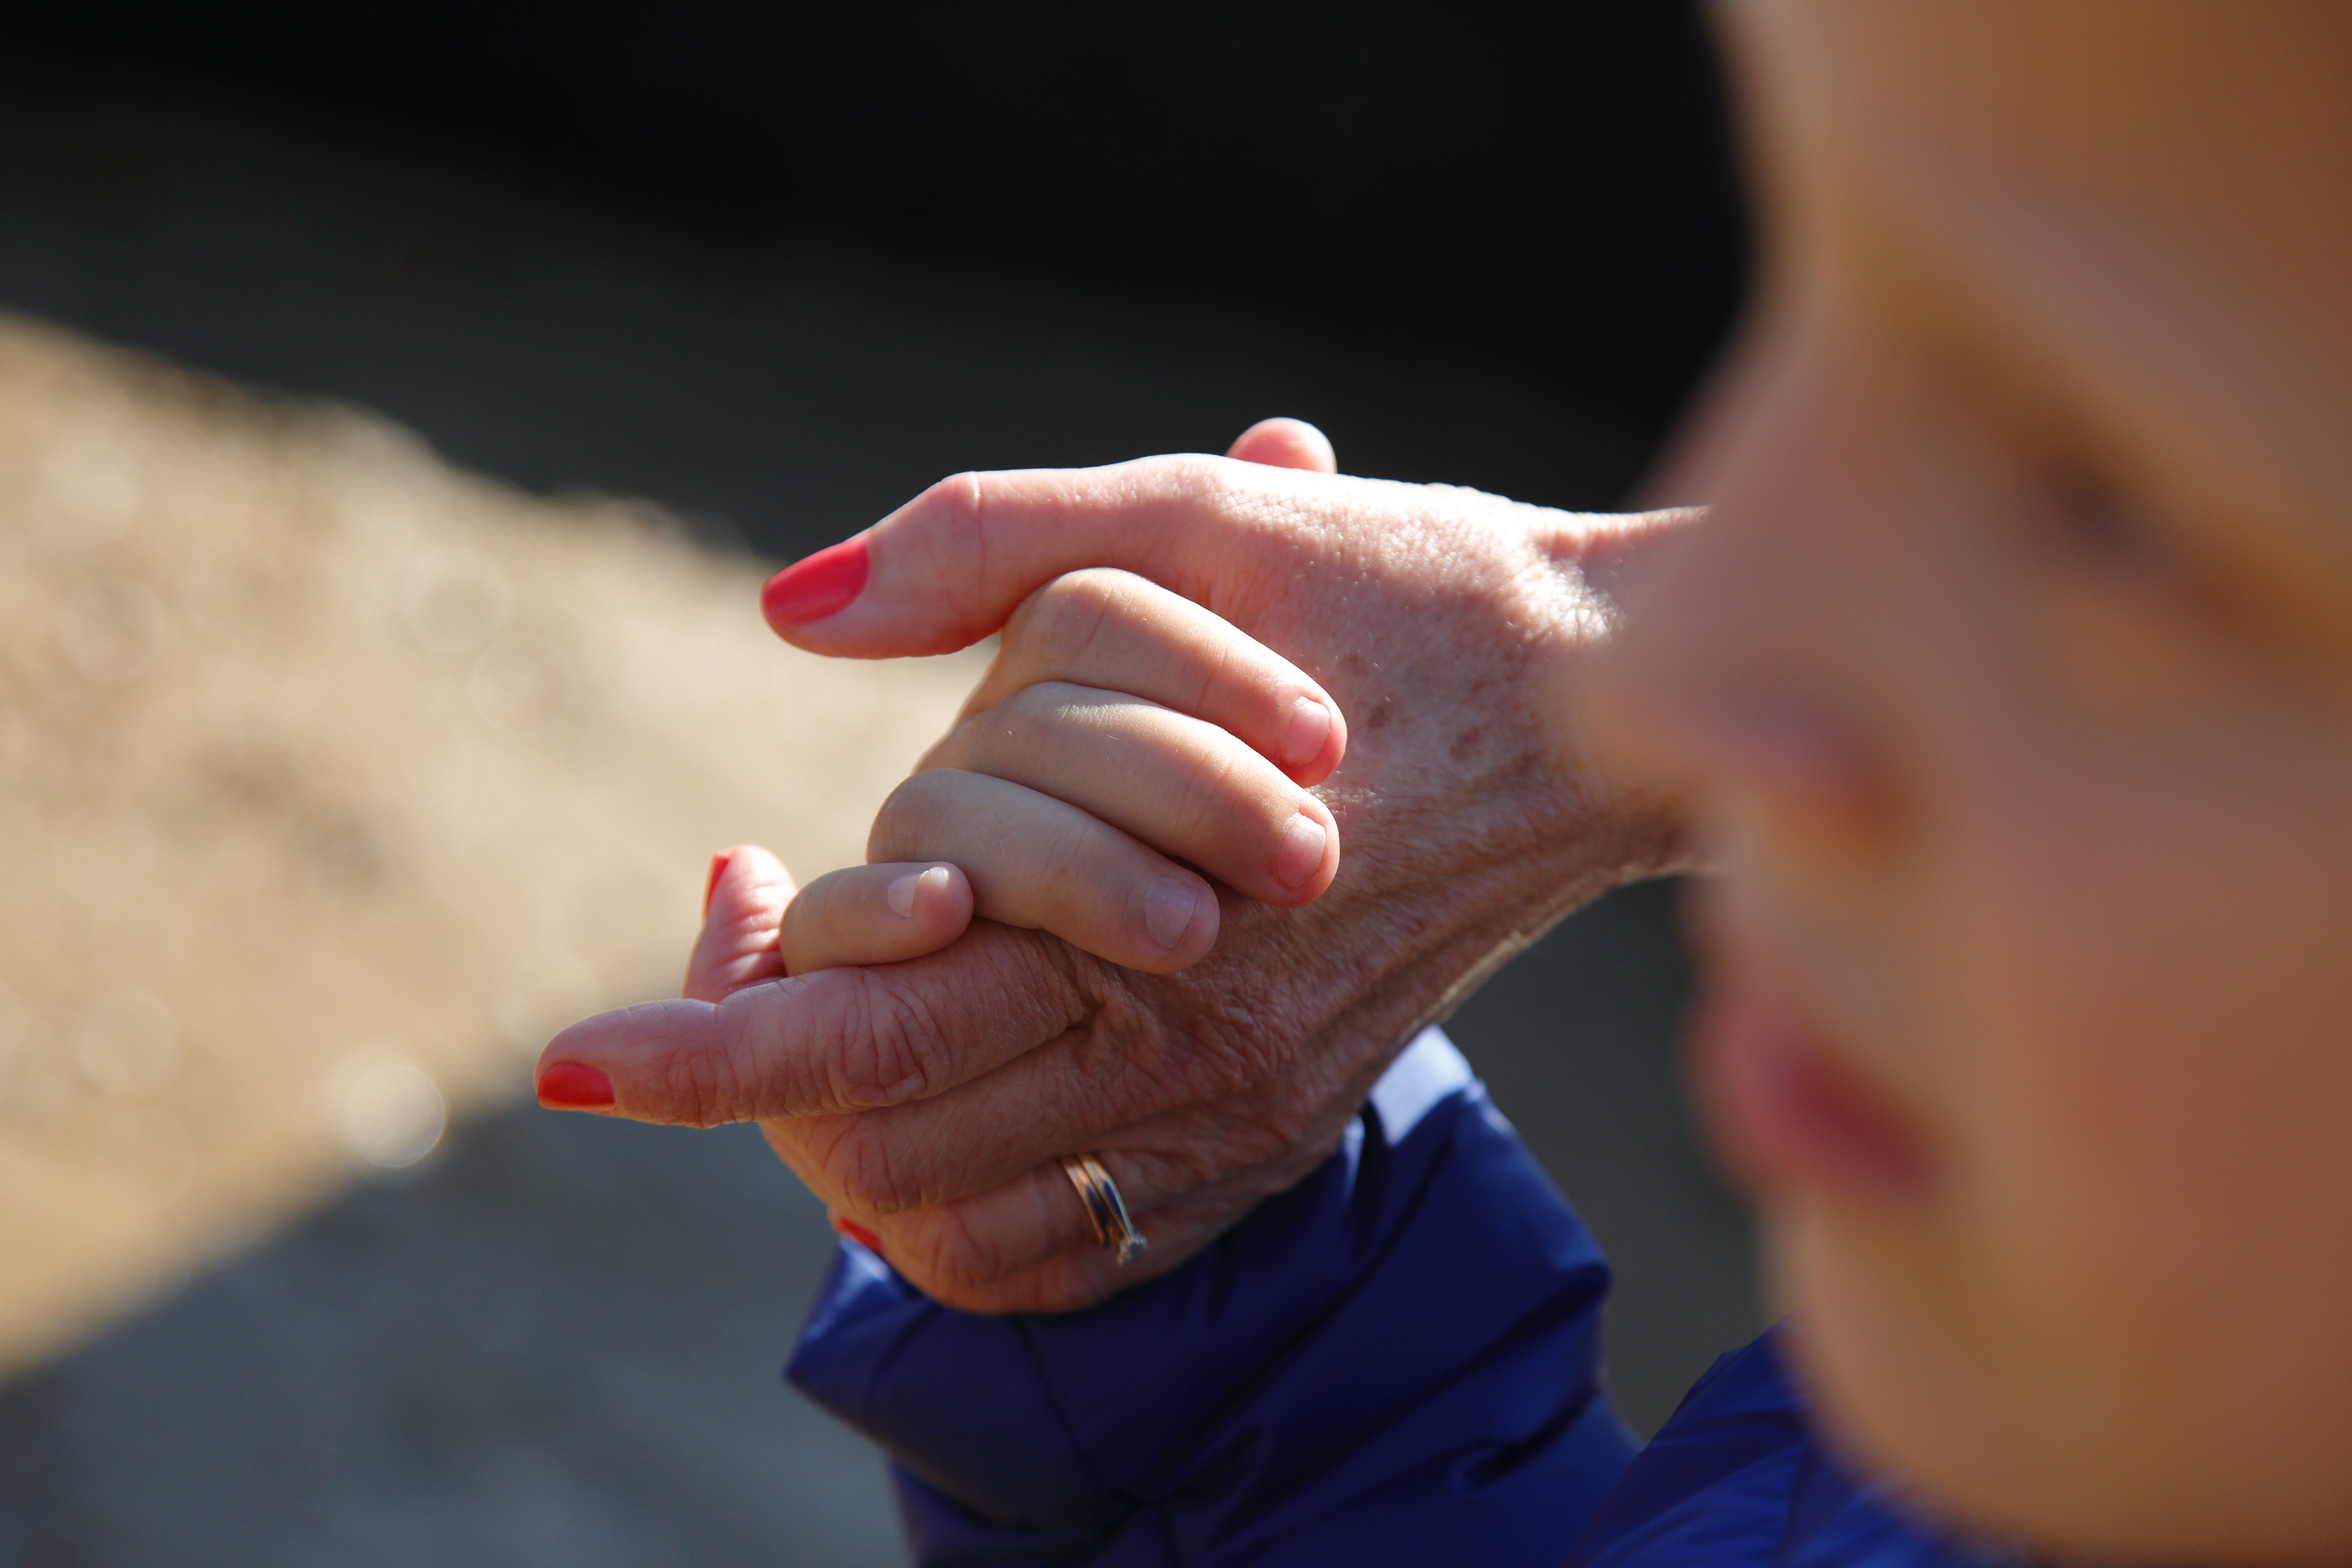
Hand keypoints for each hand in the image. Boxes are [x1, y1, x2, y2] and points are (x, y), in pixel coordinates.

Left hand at [542, 420, 1695, 1311]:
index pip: (861, 1029)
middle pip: (885, 1138)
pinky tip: (925, 1082)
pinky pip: (1068, 1246)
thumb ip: (983, 543)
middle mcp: (1186, 1053)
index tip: (571, 1064)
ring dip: (839, 1138)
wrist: (1598, 711)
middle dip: (741, 1084)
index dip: (698, 1051)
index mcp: (1142, 915)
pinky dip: (956, 1201)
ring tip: (793, 1007)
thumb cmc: (1406, 592)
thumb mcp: (1195, 517)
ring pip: (958, 1208)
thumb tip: (789, 612)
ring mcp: (1237, 1114)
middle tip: (675, 992)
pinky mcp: (1276, 1133)